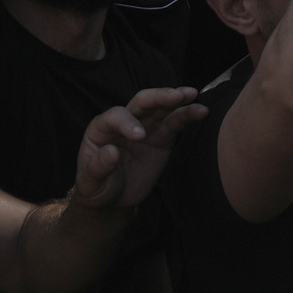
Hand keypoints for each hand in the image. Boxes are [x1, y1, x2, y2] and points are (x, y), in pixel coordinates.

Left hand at [70, 87, 207, 211]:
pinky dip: (188, 115)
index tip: (140, 136)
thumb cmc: (97, 188)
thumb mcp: (90, 184)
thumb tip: (112, 151)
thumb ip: (97, 168)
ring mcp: (146, 128)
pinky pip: (176, 123)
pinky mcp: (162, 138)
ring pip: (161, 108)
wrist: (114, 199)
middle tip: (175, 96)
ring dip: (177, 98)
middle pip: (141, 102)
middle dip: (158, 96)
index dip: (127, 122)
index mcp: (101, 129)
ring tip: (192, 94)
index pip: (115, 116)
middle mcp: (125, 122)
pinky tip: (202, 111)